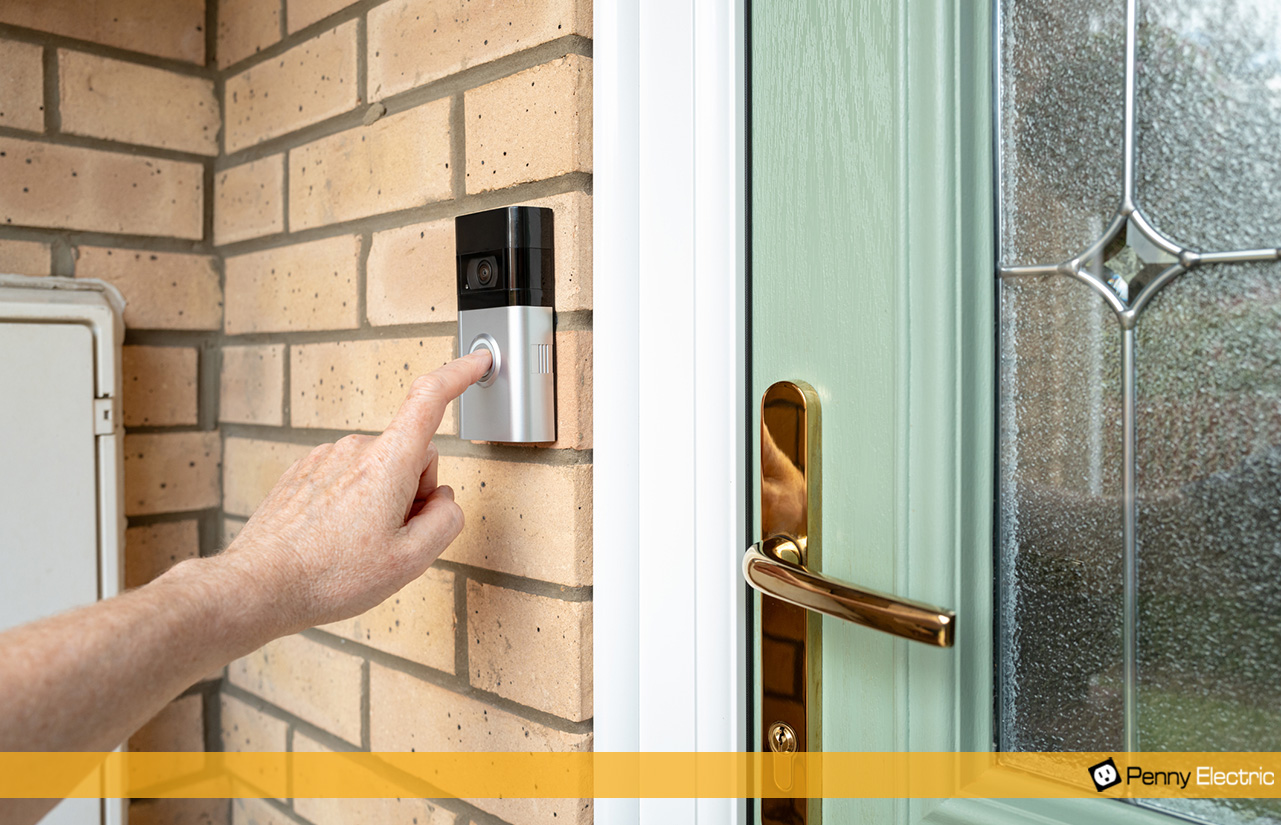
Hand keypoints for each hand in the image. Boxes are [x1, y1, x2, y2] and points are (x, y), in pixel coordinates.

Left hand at [214, 349, 491, 637]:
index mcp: (387, 462)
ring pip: (379, 470)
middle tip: (391, 538)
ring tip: (356, 545)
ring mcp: (325, 457)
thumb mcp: (410, 561)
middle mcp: (355, 448)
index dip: (459, 375)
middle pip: (411, 455)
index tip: (478, 359)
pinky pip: (347, 478)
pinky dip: (352, 504)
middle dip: (414, 491)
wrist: (259, 586)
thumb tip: (444, 501)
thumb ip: (446, 522)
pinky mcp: (304, 471)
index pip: (430, 399)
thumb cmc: (328, 576)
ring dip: (381, 501)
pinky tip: (335, 539)